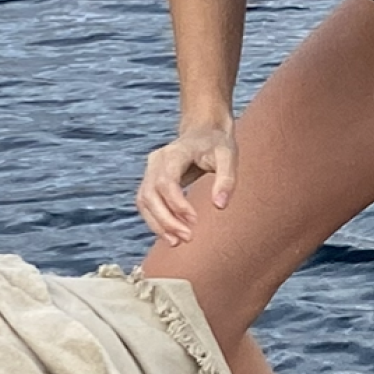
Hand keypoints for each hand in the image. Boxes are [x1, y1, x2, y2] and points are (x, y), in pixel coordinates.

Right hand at [138, 115, 240, 245]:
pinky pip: (145, 204)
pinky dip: (155, 221)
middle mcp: (156, 161)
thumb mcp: (229, 156)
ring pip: (144, 202)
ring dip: (158, 224)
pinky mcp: (150, 181)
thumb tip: (220, 206)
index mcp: (174, 152)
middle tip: (187, 238)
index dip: (177, 204)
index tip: (194, 220)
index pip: (165, 182)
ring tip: (177, 242)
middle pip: (150, 195)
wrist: (203, 131)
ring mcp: (150, 171)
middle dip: (166, 220)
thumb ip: (227, 180)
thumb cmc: (217, 144)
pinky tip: (171, 235)